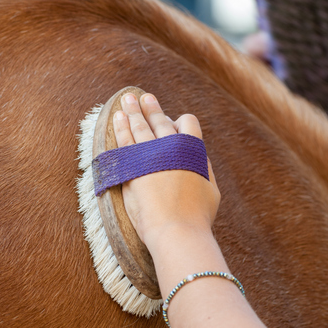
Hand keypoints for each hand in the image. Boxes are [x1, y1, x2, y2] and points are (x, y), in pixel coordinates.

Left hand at [112, 93, 220, 248]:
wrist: (176, 230)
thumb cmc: (197, 216)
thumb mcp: (210, 189)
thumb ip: (203, 167)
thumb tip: (199, 154)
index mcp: (193, 149)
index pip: (188, 123)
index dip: (180, 122)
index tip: (173, 123)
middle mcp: (171, 146)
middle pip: (159, 121)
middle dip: (150, 108)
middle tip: (142, 98)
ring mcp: (149, 155)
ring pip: (139, 126)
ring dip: (132, 111)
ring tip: (127, 100)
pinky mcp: (131, 166)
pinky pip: (124, 140)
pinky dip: (121, 127)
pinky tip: (117, 117)